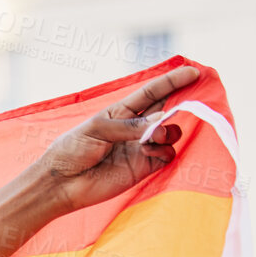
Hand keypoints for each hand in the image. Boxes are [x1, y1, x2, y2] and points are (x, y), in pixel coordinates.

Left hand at [33, 64, 199, 213]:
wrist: (62, 184)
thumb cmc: (72, 150)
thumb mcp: (97, 129)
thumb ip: (130, 125)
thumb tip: (162, 121)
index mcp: (121, 112)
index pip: (152, 93)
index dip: (172, 81)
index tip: (193, 72)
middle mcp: (134, 128)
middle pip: (166, 110)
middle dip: (182, 102)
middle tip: (191, 100)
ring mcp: (140, 148)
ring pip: (170, 133)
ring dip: (169, 130)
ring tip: (154, 135)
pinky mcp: (143, 168)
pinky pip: (166, 155)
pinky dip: (164, 150)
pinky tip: (148, 150)